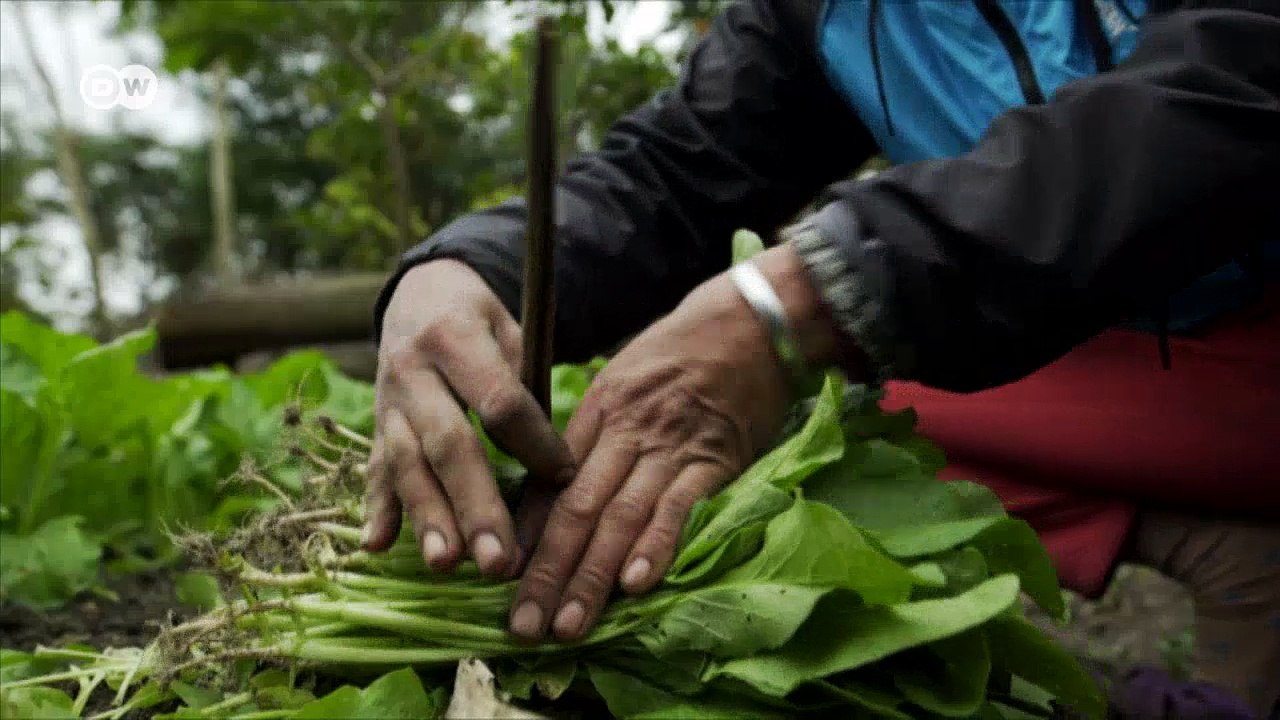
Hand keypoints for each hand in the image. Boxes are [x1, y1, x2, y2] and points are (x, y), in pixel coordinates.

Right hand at [365, 260, 574, 577]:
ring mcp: (388, 401)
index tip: (565, 478)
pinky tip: (378, 545)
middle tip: (498, 559)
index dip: (533, 443)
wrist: (421, 294)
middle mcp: (413, 370)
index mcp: (456, 336)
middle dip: (473, 504)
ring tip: (446, 563)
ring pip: (406, 463)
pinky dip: (376, 508)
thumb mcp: (513, 330)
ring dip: (427, 517)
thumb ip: (527, 389)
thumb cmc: (483, 321)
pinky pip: (374, 468)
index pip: (498, 401)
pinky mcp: (376, 424)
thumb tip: (557, 468)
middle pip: (447, 443)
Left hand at [507, 244, 844, 640]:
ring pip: (620, 518)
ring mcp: (670, 447)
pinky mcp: (716, 460)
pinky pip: (680, 508)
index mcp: (597, 409)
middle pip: (576, 509)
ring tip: (568, 625)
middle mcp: (625, 430)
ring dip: (591, 576)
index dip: (523, 534)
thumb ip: (596, 431)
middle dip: (546, 572)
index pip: (548, 480)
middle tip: (523, 626)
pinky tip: (635, 585)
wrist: (753, 322)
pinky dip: (656, 546)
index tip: (501, 580)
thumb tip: (561, 489)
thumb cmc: (685, 353)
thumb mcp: (626, 377)